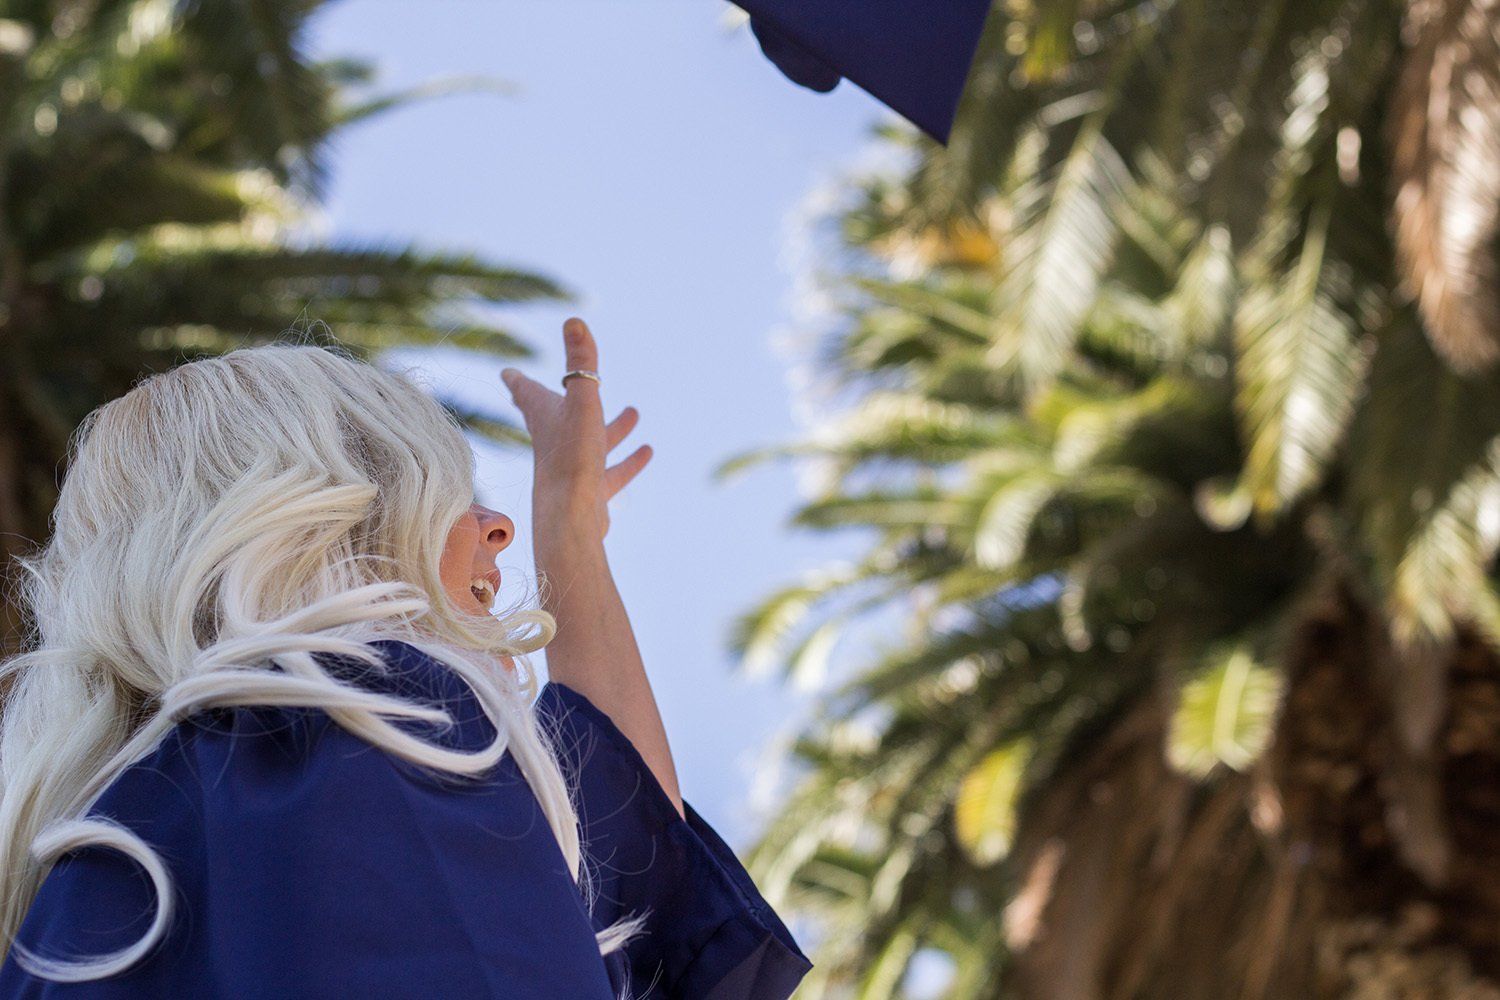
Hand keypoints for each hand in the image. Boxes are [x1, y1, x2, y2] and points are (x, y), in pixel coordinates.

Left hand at [499, 317, 652, 548]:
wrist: (572, 517)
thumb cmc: (572, 457)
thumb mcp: (582, 402)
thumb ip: (581, 364)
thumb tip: (574, 320)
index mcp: (545, 418)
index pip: (527, 392)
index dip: (519, 380)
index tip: (508, 373)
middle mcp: (554, 442)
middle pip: (552, 416)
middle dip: (556, 400)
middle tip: (543, 392)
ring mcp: (573, 469)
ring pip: (593, 442)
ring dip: (611, 427)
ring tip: (634, 413)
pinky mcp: (592, 492)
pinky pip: (613, 472)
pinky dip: (628, 460)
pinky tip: (647, 451)